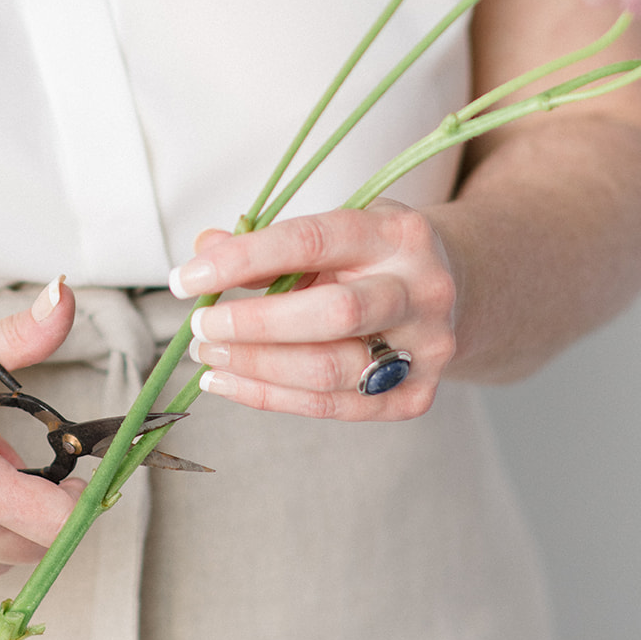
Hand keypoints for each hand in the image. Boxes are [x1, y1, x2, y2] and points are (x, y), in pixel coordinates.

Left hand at [170, 201, 456, 420]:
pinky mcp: (415, 396)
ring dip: (254, 366)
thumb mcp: (330, 233)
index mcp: (397, 234)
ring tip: (207, 355)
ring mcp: (426, 349)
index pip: (311, 243)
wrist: (454, 290)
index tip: (185, 278)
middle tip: (201, 327)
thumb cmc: (371, 257)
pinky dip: (269, 397)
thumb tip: (203, 251)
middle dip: (253, 324)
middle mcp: (422, 290)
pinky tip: (229, 382)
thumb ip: (267, 241)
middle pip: (332, 314)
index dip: (241, 261)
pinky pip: (332, 406)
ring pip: (329, 369)